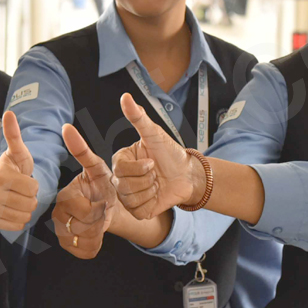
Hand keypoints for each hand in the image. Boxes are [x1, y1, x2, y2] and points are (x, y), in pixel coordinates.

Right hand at [0, 111, 38, 231]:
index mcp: (2, 177)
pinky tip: (14, 209)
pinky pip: (17, 226)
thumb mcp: (19, 152)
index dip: (34, 184)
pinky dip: (20, 220)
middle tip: (22, 190)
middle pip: (30, 204)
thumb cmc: (15, 166)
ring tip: (18, 198)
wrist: (0, 183)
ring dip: (26, 209)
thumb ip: (14, 134)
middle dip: (30, 197)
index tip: (25, 178)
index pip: (33, 188)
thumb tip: (9, 112)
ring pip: (25, 216)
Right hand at [53, 124, 117, 258]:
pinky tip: (98, 235)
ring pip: (82, 241)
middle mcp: (58, 215)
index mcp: (64, 196)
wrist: (107, 206)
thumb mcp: (97, 167)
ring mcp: (61, 232)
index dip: (98, 209)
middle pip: (82, 228)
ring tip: (100, 222)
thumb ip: (81, 150)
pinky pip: (84, 253)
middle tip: (102, 212)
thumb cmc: (102, 186)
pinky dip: (95, 246)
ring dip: (98, 234)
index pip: (82, 210)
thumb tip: (66, 127)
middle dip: (98, 222)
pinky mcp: (68, 245)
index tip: (102, 201)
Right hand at [111, 93, 203, 219]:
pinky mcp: (138, 210)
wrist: (187, 174)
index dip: (139, 168)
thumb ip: (138, 117)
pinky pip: (138, 210)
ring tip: (158, 183)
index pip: (120, 169)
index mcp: (120, 161)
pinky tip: (158, 194)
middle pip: (124, 186)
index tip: (153, 163)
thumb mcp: (155, 134)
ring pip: (130, 199)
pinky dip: (152, 202)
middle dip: (147, 179)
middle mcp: (120, 179)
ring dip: (151, 190)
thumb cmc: (170, 153)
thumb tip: (126, 96)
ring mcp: (127, 196)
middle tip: (157, 173)